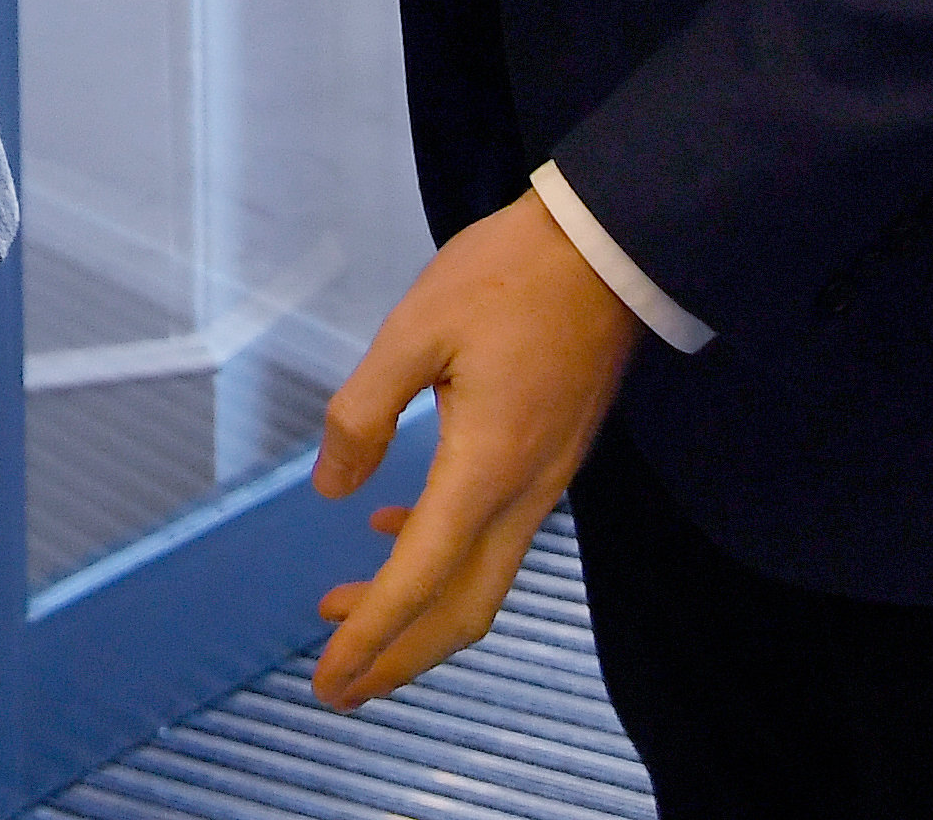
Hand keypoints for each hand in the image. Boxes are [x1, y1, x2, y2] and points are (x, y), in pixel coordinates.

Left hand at [310, 188, 643, 710]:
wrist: (606, 247)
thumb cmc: (511, 275)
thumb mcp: (417, 327)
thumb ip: (365, 412)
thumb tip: (332, 487)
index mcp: (488, 469)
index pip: (420, 581)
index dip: (369, 637)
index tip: (326, 678)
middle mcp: (523, 494)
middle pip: (460, 611)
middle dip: (397, 657)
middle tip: (336, 685)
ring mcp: (543, 480)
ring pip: (478, 579)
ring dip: (414, 610)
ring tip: (343, 609)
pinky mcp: (548, 456)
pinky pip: (491, 535)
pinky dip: (437, 554)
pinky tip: (390, 527)